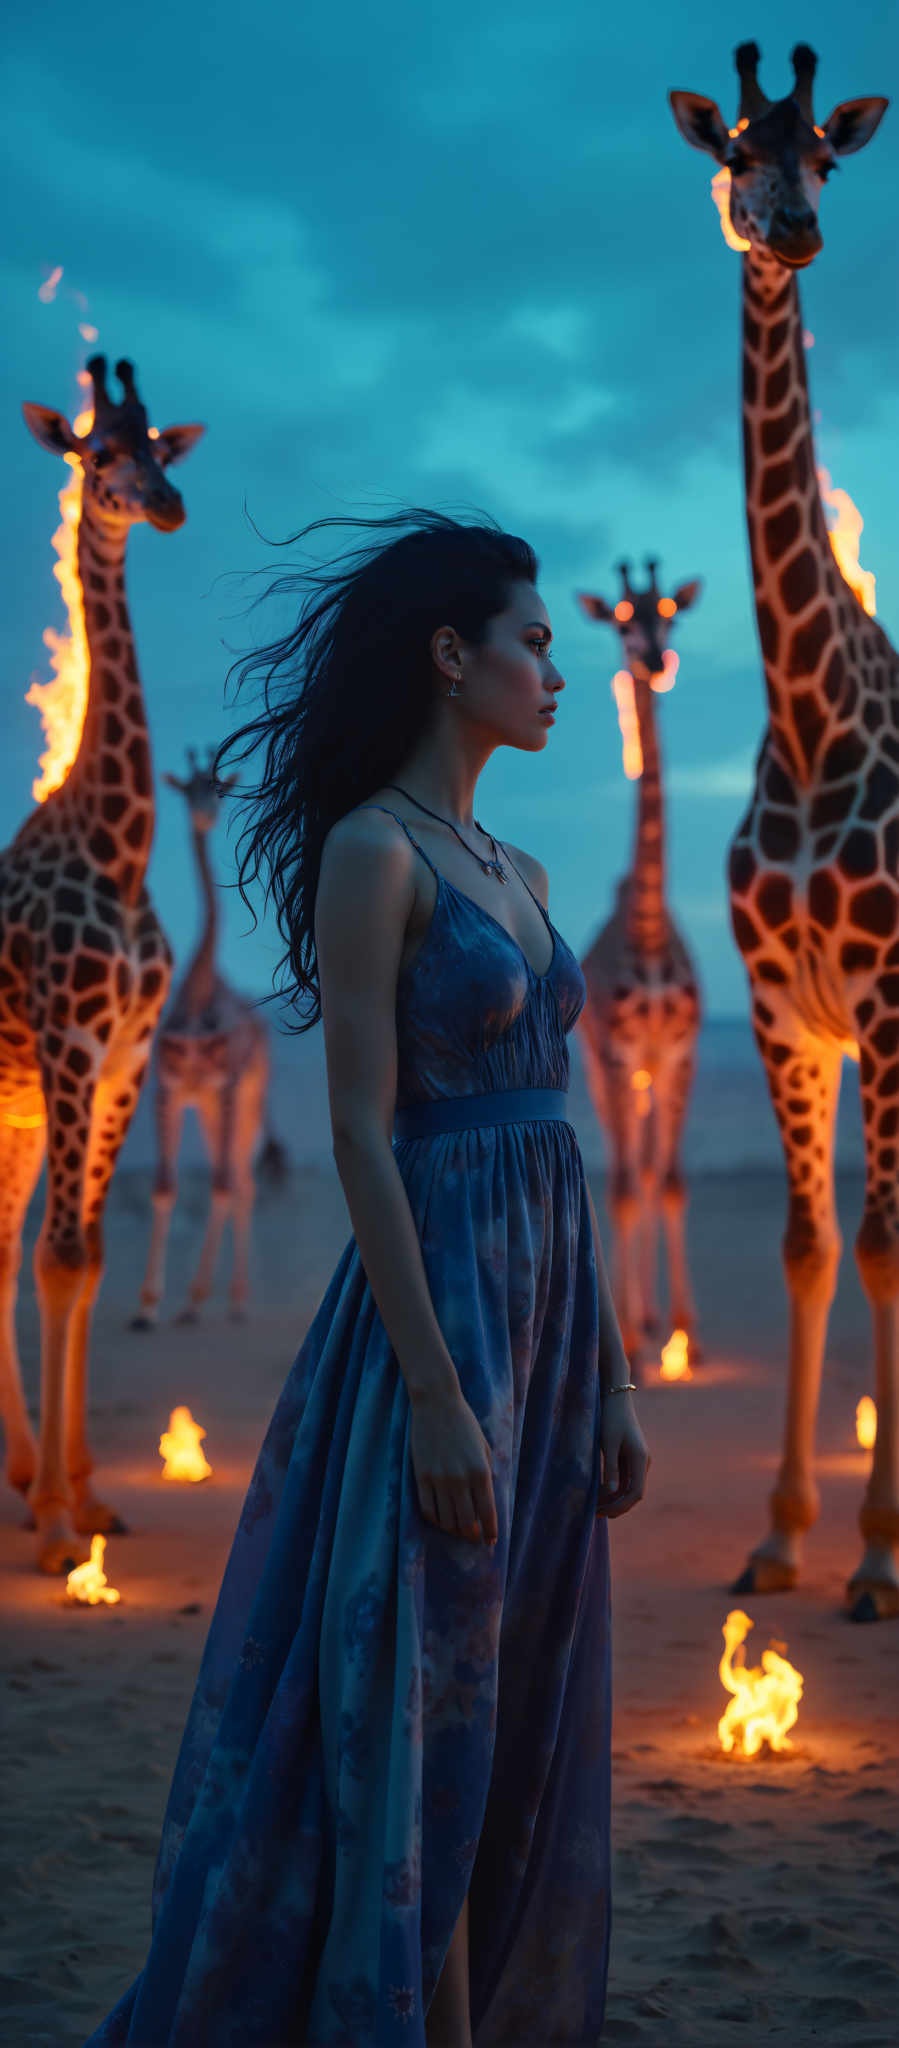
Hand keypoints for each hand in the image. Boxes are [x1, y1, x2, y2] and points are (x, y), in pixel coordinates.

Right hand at [410, 1389, 497, 1544]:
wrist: (437, 1403)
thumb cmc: (465, 1423)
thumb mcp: (484, 1447)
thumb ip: (487, 1474)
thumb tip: (487, 1500)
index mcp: (481, 1471)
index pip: (488, 1512)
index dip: (491, 1531)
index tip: (492, 1541)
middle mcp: (461, 1479)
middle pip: (467, 1522)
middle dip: (473, 1535)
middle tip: (475, 1538)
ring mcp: (439, 1479)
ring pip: (447, 1520)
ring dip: (455, 1530)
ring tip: (459, 1530)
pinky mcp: (421, 1477)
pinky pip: (428, 1510)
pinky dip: (436, 1520)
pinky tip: (441, 1519)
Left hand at [595, 1391, 649, 1518]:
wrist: (616, 1397)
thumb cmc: (610, 1417)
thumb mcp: (608, 1442)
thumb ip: (610, 1468)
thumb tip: (611, 1492)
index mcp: (640, 1458)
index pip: (636, 1493)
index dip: (620, 1506)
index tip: (602, 1511)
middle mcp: (643, 1461)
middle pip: (634, 1493)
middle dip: (617, 1506)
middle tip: (596, 1513)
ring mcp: (638, 1460)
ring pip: (629, 1488)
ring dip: (615, 1499)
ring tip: (595, 1506)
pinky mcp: (630, 1457)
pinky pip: (625, 1479)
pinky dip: (614, 1489)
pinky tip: (600, 1494)